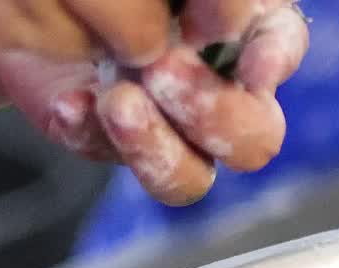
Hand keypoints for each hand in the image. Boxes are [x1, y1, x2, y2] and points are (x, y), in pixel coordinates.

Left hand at [0, 1, 308, 205]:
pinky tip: (73, 102)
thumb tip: (234, 39)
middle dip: (212, 112)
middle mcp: (220, 96)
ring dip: (155, 144)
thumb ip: (225, 4)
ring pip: (189, 180)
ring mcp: (168, 130)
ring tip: (117, 99)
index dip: (272, 61)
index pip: (281, 47)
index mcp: (247, 35)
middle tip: (163, 70)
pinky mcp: (105, 141)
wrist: (57, 0)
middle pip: (253, 142)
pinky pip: (105, 155)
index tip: (250, 62)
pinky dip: (87, 129)